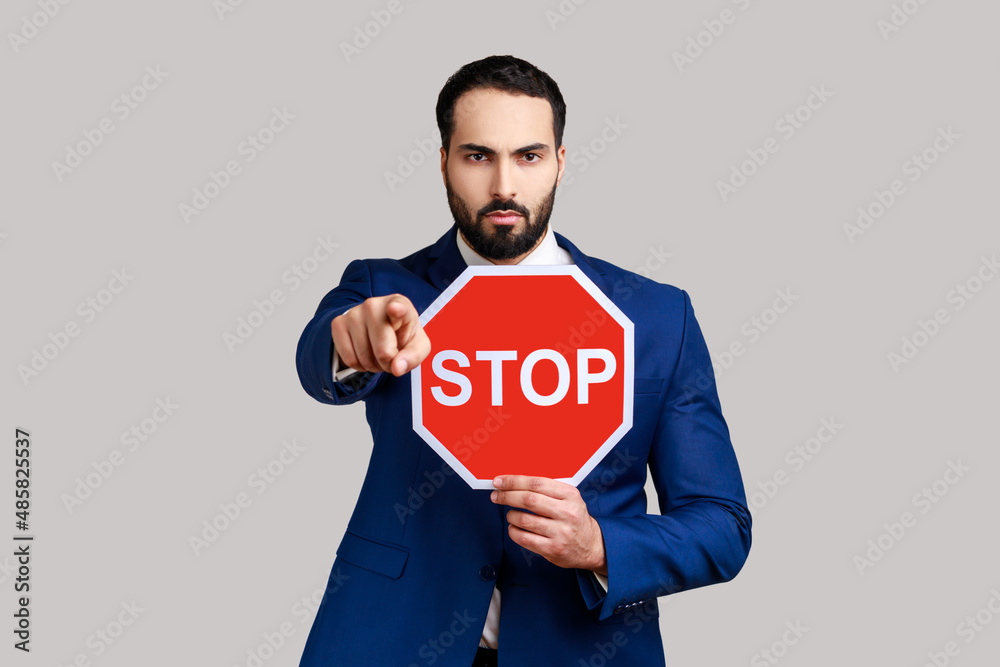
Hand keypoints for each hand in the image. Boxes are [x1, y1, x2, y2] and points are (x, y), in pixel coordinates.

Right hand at [331, 294, 430, 376]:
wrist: (380, 330)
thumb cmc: (402, 335)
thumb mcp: (418, 345)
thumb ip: (413, 356)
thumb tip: (397, 368)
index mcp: (400, 304)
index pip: (398, 306)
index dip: (396, 309)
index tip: (395, 309)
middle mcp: (374, 305)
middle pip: (383, 350)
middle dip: (388, 362)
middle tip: (391, 355)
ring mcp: (354, 313)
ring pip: (363, 356)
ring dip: (373, 365)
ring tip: (378, 354)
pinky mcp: (338, 323)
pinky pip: (348, 359)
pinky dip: (359, 365)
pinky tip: (365, 355)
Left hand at [491, 475, 606, 574]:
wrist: (592, 545)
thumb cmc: (574, 517)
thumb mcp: (569, 498)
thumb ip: (547, 489)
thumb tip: (515, 482)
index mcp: (570, 495)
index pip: (537, 483)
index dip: (514, 481)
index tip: (500, 481)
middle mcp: (566, 512)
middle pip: (528, 500)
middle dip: (507, 496)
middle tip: (496, 496)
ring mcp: (560, 532)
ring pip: (523, 519)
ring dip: (510, 515)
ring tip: (510, 514)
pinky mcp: (553, 549)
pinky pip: (524, 538)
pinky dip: (514, 531)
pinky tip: (515, 528)